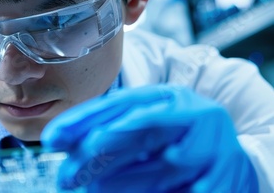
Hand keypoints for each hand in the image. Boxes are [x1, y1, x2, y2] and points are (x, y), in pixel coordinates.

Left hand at [41, 85, 258, 191]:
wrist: (227, 153)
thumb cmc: (172, 135)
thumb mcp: (140, 123)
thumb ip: (104, 128)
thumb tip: (57, 141)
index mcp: (165, 96)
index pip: (119, 104)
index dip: (83, 121)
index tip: (52, 139)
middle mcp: (189, 113)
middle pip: (139, 131)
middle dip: (99, 155)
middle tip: (66, 177)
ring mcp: (211, 143)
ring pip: (164, 164)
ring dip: (125, 182)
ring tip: (95, 189)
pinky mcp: (224, 173)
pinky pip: (189, 189)